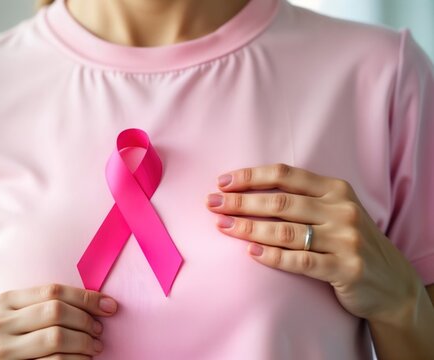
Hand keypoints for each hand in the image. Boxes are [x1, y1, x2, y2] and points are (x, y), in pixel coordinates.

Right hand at [0, 283, 117, 359]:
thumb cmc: (25, 339)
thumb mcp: (29, 316)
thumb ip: (52, 305)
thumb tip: (105, 303)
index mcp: (5, 301)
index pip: (52, 291)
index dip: (85, 298)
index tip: (109, 306)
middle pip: (55, 312)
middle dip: (85, 321)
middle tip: (99, 330)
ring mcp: (3, 350)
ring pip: (56, 338)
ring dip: (84, 342)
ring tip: (95, 346)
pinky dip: (77, 359)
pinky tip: (84, 359)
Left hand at [205, 163, 423, 323]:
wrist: (393, 285)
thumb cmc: (350, 243)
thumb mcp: (335, 211)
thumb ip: (302, 199)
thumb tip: (246, 191)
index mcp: (336, 190)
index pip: (285, 175)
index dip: (250, 176)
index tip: (222, 182)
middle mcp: (342, 210)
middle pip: (280, 202)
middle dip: (241, 202)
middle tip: (212, 204)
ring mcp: (345, 240)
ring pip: (285, 231)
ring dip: (248, 228)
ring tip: (222, 226)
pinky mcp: (346, 269)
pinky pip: (300, 261)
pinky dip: (272, 256)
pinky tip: (250, 253)